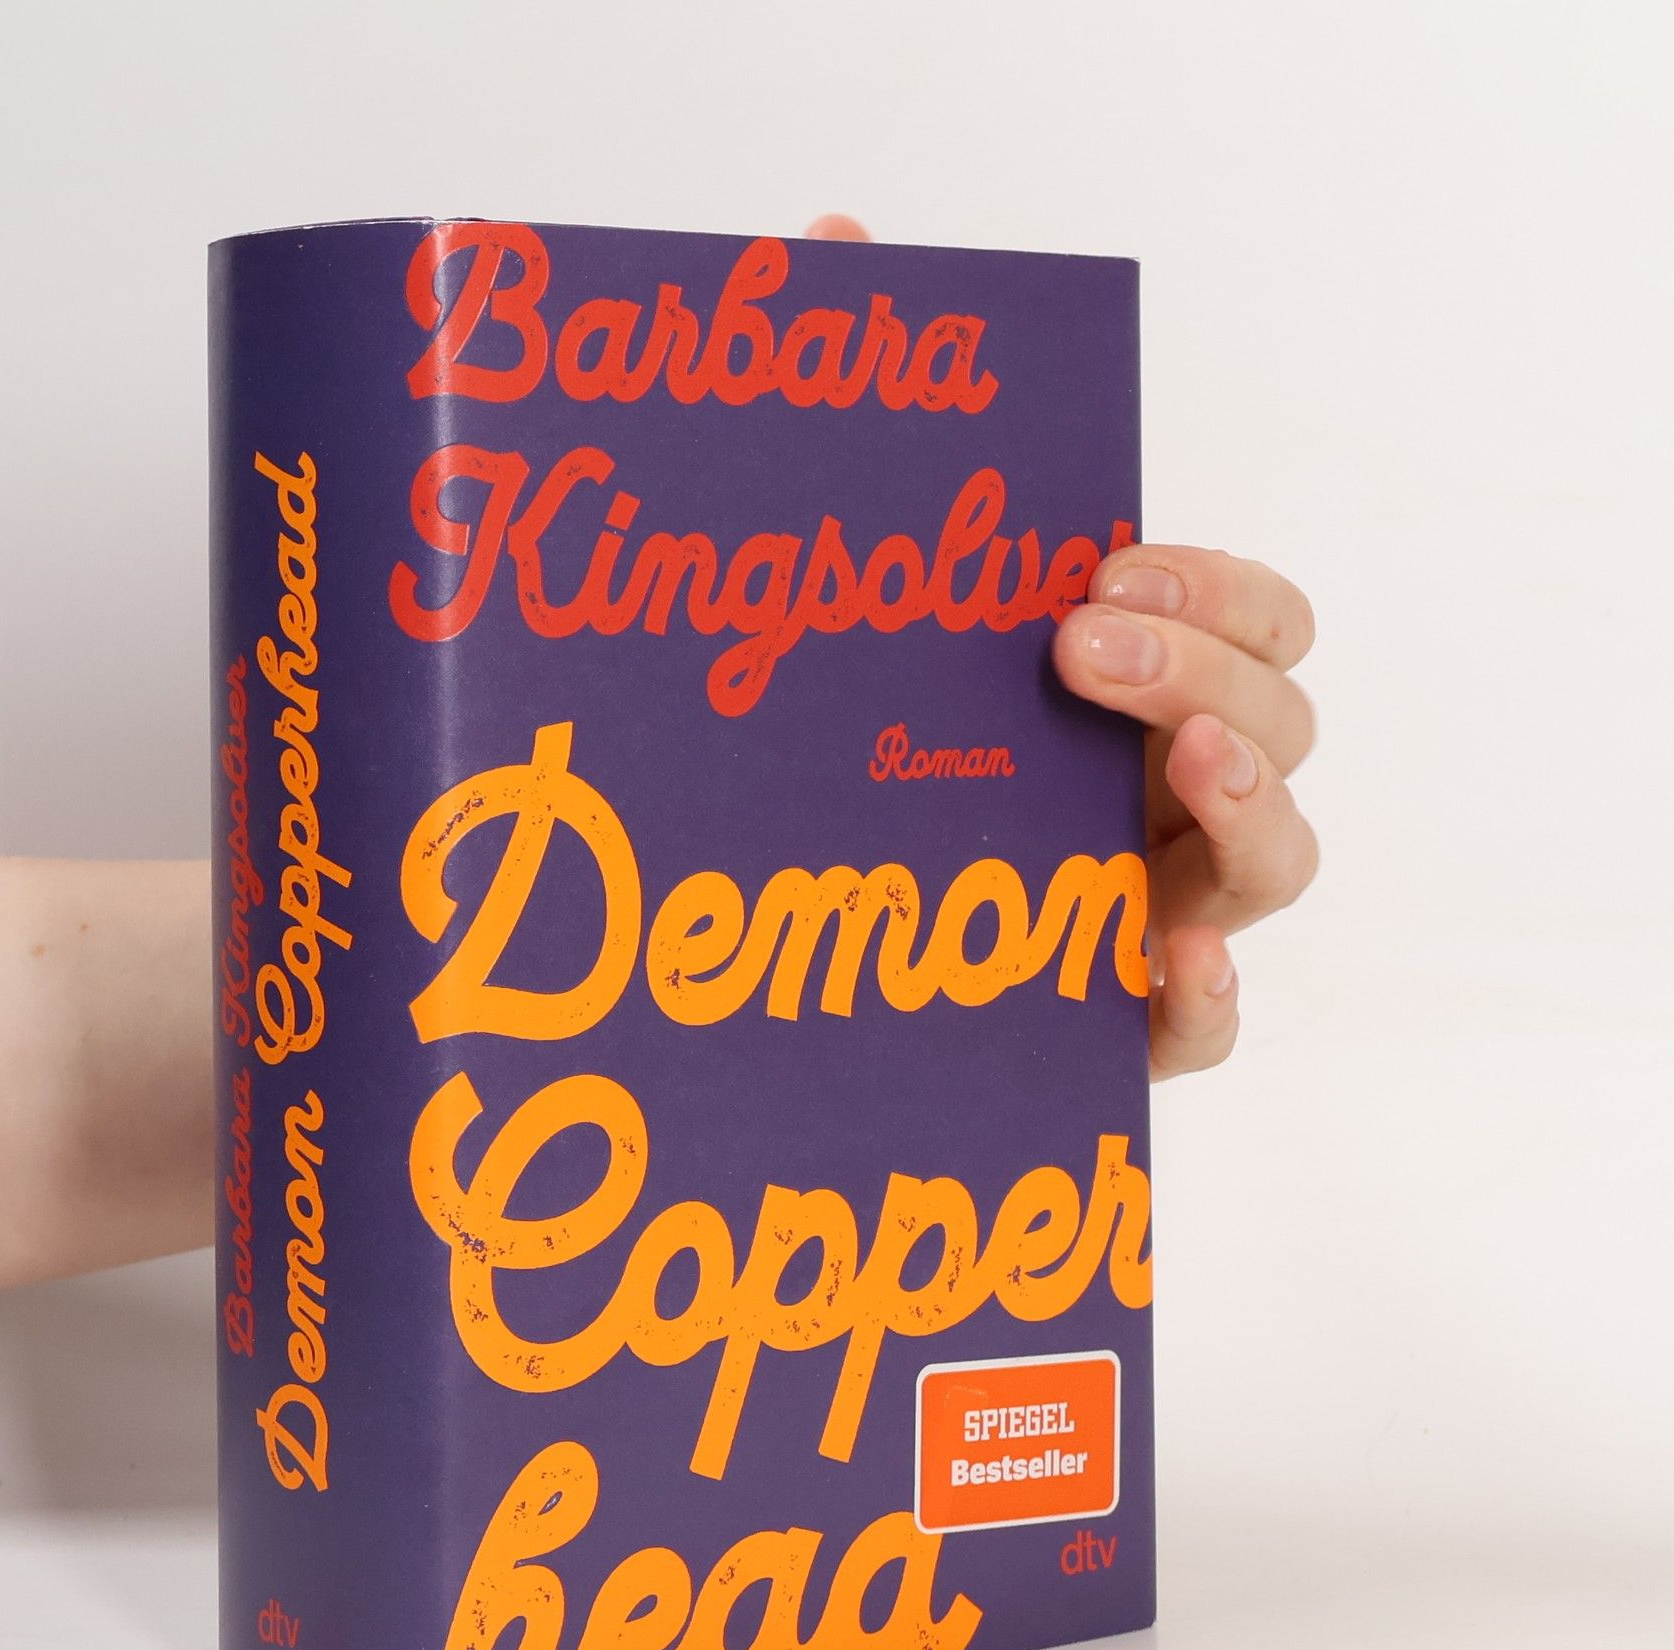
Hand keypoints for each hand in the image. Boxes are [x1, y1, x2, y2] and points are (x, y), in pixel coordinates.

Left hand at [805, 214, 1317, 1080]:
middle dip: (1210, 669)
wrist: (746, 937)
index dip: (1215, 589)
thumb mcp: (837, 593)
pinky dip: (1207, 1004)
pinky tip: (1157, 965)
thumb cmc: (830, 742)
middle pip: (1282, 720)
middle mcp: (1161, 787)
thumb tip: (835, 238)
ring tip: (1179, 766)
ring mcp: (1154, 903)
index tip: (1104, 566)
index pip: (1256, 618)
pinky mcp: (1113, 1019)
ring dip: (1251, 809)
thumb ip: (853, 422)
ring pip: (1276, 864)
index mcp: (1132, 686)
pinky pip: (1203, 1032)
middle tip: (1080, 646)